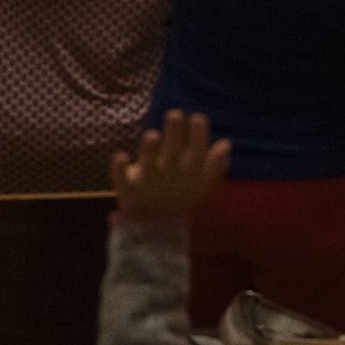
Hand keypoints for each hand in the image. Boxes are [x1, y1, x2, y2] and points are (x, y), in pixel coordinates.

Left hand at [112, 111, 228, 225]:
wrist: (157, 230)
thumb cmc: (181, 199)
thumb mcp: (202, 186)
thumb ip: (214, 165)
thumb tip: (225, 143)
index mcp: (189, 172)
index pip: (197, 149)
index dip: (198, 133)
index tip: (197, 117)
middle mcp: (170, 174)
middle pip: (172, 149)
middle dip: (174, 132)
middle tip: (174, 114)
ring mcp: (148, 182)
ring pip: (149, 162)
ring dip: (150, 149)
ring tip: (152, 135)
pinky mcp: (128, 189)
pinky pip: (122, 179)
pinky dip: (120, 169)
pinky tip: (120, 156)